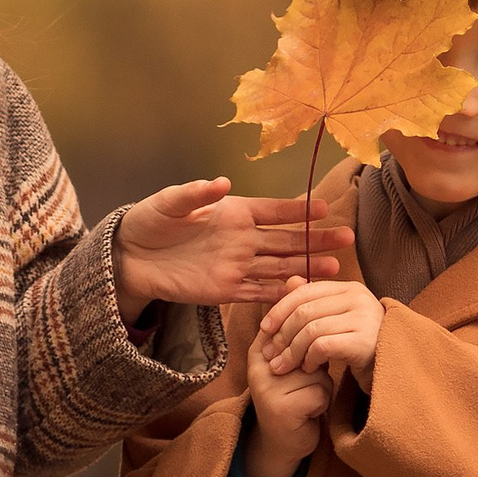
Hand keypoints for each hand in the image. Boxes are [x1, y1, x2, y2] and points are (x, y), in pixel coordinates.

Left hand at [114, 179, 353, 313]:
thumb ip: (195, 194)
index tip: (325, 208)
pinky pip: (258, 292)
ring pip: (279, 267)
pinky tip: (302, 294)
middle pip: (287, 240)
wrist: (130, 257)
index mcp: (234, 213)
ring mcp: (237, 266)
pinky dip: (279, 294)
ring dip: (306, 268)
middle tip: (347, 238)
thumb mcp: (169, 202)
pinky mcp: (226, 290)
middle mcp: (242, 239)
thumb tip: (222, 182)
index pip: (274, 210)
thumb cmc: (150, 221)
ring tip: (335, 267)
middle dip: (317, 239)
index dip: (298, 209)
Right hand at [242, 325, 331, 476]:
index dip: (311, 345)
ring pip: (318, 373)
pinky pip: (320, 392)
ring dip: (321, 388)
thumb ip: (298, 334)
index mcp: (260, 350)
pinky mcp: (281, 407)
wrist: (282, 442)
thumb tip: (304, 291)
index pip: (293, 329)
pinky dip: (321, 404)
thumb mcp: (293, 362)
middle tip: (305, 387)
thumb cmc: (294, 396)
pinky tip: (307, 413)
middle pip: (310, 350)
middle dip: (317, 370)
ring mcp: (267, 387)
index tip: (307, 366)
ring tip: (305, 400)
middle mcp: (258, 366)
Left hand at [259, 276, 385, 395]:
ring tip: (284, 366)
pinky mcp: (365, 341)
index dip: (280, 309)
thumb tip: (288, 281)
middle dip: (282, 335)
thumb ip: (313, 302)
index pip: (304, 291)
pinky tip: (308, 368)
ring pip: (311, 330)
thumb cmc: (359, 345)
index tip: (264, 329)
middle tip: (270, 355)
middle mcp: (359, 298)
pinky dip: (309, 358)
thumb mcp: (335, 321)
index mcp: (350, 288)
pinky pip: (323, 346)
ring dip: (292, 351)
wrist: (392, 370)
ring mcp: (364, 318)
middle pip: (305, 311)